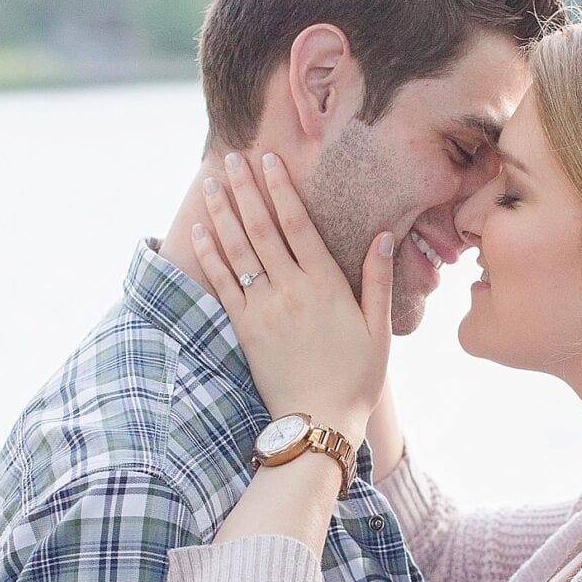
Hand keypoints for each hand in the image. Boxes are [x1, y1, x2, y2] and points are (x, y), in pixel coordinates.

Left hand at [192, 150, 393, 435]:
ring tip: (210, 184)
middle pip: (262, 229)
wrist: (319, 422)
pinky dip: (209, 256)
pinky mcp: (244, 329)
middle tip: (231, 159)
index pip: (298, 225)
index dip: (281, 190)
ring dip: (222, 214)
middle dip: (245, 190)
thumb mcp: (379, 329)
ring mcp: (264, 309)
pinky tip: (199, 232)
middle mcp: (291, 290)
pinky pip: (223, 284)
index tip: (269, 160)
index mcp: (326, 285)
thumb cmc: (356, 378)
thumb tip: (383, 237)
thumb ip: (378, 281)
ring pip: (237, 251)